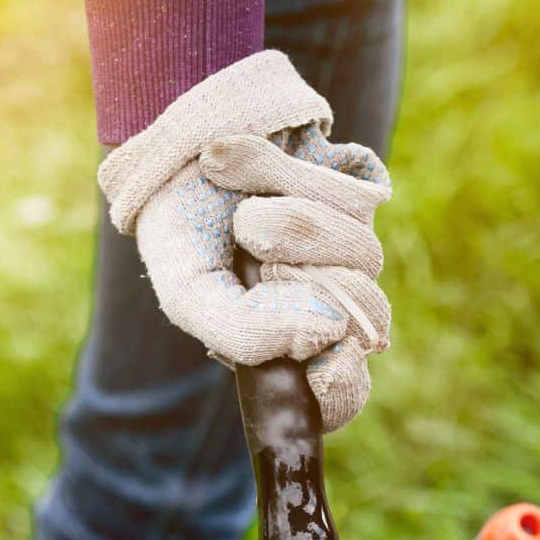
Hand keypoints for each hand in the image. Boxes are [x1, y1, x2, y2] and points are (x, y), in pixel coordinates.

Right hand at [98, 50, 390, 430]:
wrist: (177, 143)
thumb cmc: (182, 232)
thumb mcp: (189, 295)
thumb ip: (243, 334)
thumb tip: (329, 331)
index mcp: (291, 350)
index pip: (342, 395)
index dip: (343, 386)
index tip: (332, 361)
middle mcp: (330, 307)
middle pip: (363, 315)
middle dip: (302, 276)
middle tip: (250, 255)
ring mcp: (351, 255)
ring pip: (359, 254)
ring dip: (290, 222)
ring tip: (243, 214)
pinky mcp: (361, 199)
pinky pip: (355, 199)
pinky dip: (293, 179)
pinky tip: (250, 171)